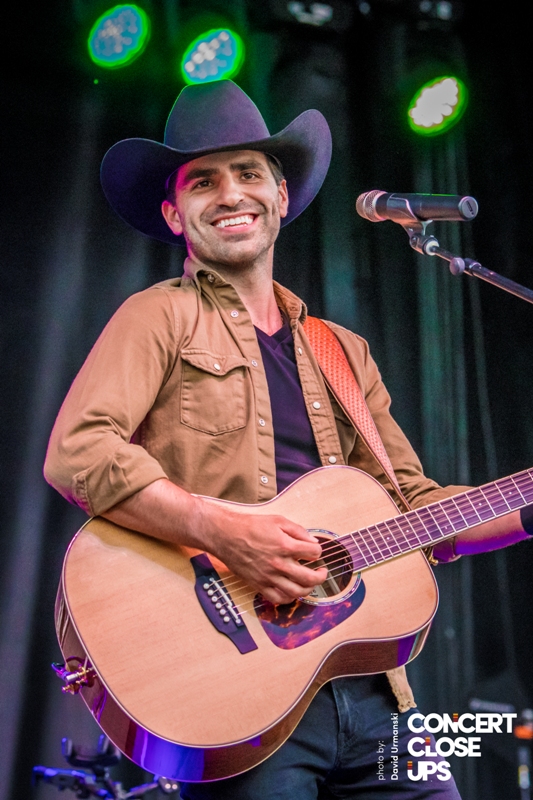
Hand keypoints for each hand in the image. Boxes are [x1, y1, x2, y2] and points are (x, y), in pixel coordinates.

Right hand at [199, 502, 327, 603]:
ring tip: (310, 583)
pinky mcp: (259, 584)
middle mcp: (279, 563)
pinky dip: (289, 598)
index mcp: (285, 545)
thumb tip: (313, 541)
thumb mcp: (278, 521)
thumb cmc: (250, 526)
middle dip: (320, 576)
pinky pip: (278, 599)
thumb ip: (298, 531)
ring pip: (296, 592)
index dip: (318, 551)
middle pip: (309, 578)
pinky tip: (293, 592)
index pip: (313, 553)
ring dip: (308, 589)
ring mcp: (269, 576)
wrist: (226, 535)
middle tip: (322, 572)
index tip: (315, 550)